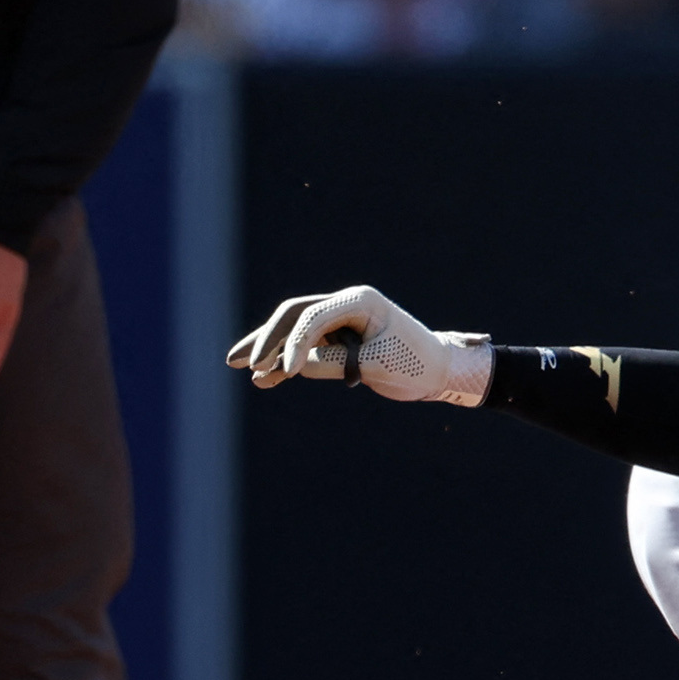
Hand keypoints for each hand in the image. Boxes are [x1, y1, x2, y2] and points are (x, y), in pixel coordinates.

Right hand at [225, 284, 492, 404]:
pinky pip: (305, 348)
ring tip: (237, 366)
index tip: (286, 373)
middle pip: (295, 316)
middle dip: (266, 338)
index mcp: (360, 300)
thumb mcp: (377, 366)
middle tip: (240, 362)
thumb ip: (333, 365)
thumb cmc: (417, 364)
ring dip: (268, 349)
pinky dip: (285, 361)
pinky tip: (265, 379)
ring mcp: (340, 321)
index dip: (294, 343)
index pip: (314, 316)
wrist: (440, 371)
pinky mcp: (338, 339)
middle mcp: (346, 305)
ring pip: (294, 331)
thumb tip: (290, 367)